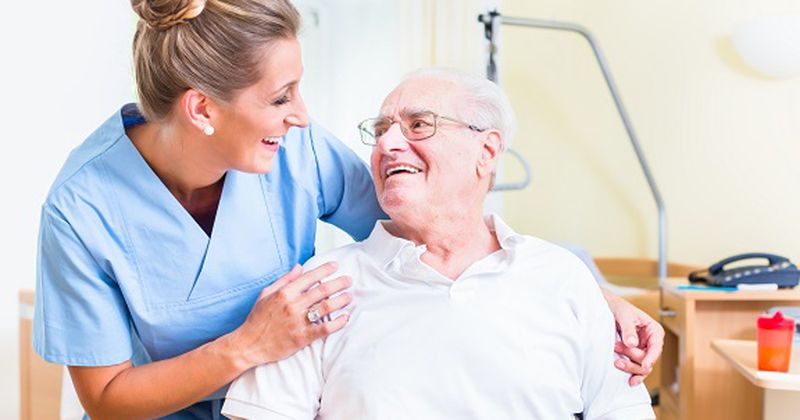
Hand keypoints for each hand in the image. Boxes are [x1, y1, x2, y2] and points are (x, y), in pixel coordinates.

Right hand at [229, 262, 352, 368]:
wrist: (249, 345)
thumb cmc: (257, 319)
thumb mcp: (266, 294)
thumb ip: (284, 280)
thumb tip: (299, 267)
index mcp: (284, 293)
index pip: (309, 277)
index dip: (325, 270)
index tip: (335, 265)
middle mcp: (292, 305)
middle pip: (322, 291)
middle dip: (339, 283)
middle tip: (349, 280)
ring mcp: (298, 322)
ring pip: (326, 307)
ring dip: (341, 300)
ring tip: (349, 296)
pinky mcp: (302, 337)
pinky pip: (324, 328)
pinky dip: (338, 323)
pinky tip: (345, 317)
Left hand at [602, 289, 664, 385]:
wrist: (608, 307)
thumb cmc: (619, 308)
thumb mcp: (624, 315)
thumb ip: (628, 329)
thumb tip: (633, 343)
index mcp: (654, 330)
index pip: (656, 347)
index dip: (651, 357)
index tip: (645, 365)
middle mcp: (651, 342)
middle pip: (648, 359)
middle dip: (633, 357)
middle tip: (615, 347)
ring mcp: (643, 350)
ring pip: (642, 366)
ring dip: (630, 366)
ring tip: (616, 362)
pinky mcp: (634, 356)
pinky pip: (637, 368)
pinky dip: (633, 374)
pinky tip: (630, 381)